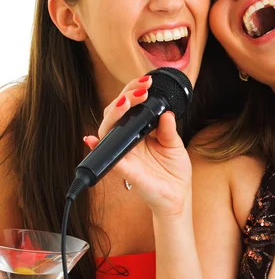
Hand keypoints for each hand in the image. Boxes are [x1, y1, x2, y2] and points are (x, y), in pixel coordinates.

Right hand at [84, 75, 191, 215]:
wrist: (177, 196)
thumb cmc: (174, 171)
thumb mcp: (175, 145)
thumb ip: (168, 129)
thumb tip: (165, 112)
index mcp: (140, 132)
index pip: (130, 107)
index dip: (133, 92)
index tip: (146, 82)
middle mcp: (129, 141)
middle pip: (115, 114)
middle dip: (124, 96)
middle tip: (140, 89)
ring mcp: (125, 154)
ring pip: (108, 130)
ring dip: (115, 114)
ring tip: (126, 102)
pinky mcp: (125, 170)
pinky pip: (109, 158)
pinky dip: (98, 149)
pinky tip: (93, 140)